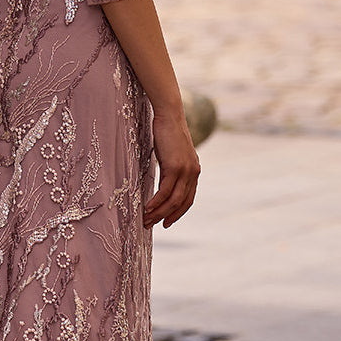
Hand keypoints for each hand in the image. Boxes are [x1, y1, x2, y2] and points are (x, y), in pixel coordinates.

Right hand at [144, 108, 200, 228]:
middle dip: (167, 217)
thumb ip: (171, 168)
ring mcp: (186, 171)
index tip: (166, 222)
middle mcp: (193, 173)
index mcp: (194, 171)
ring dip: (159, 212)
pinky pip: (165, 191)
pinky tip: (147, 208)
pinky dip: (156, 202)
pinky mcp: (175, 167)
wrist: (169, 115)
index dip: (177, 213)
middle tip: (151, 225)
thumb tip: (163, 180)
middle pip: (181, 203)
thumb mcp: (171, 154)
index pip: (188, 199)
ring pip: (174, 200)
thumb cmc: (166, 132)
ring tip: (146, 220)